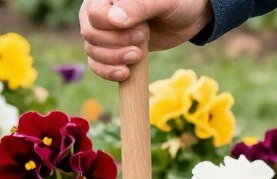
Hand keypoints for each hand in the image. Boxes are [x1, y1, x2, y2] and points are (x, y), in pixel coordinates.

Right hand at [79, 0, 213, 80]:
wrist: (186, 18)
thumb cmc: (174, 2)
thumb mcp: (161, 0)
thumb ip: (138, 6)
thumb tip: (114, 20)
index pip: (94, 16)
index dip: (114, 30)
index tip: (141, 33)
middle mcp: (98, 12)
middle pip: (91, 35)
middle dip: (116, 47)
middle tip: (141, 48)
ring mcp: (103, 32)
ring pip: (92, 51)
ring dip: (114, 60)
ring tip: (138, 57)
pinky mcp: (112, 49)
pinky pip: (97, 64)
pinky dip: (108, 72)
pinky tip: (125, 74)